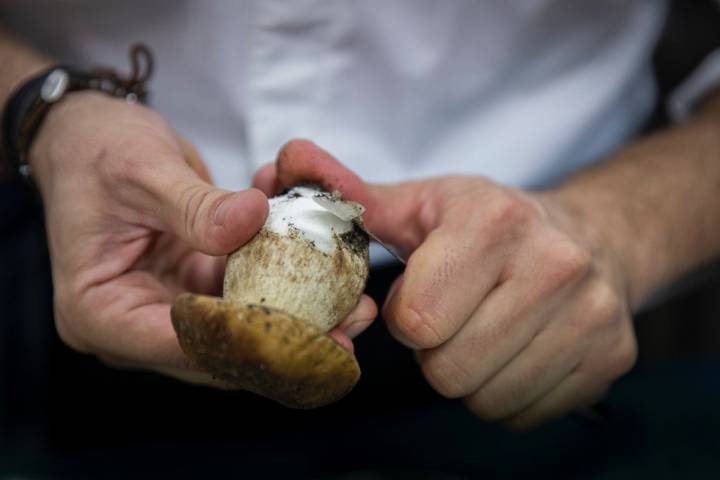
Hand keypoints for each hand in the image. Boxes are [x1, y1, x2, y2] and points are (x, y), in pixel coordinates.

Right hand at [30, 94, 374, 383]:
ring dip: (293, 313)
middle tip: (349, 324)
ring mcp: (163, 306)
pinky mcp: (190, 285)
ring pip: (237, 325)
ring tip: (352, 303)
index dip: (249, 340)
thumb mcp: (142, 172)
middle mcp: (133, 322)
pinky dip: (278, 277)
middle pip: (217, 348)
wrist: (88, 133)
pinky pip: (241, 291)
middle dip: (284, 338)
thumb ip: (197, 206)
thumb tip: (255, 220)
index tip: (312, 329)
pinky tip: (319, 261)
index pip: (183, 343)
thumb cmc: (95, 151)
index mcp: (100, 312)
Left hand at [256, 139, 636, 427]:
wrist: (587, 235)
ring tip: (483, 330)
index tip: (421, 298)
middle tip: (453, 318)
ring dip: (470, 374)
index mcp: (494, 223)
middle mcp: (555, 265)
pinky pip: (525, 413)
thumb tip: (289, 157)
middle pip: (449, 371)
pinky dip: (507, 392)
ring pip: (486, 398)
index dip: (406, 318)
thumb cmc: (488, 224)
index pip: (418, 321)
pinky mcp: (611, 357)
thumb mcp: (421, 204)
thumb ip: (349, 192)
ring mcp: (592, 315)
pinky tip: (515, 348)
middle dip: (435, 352)